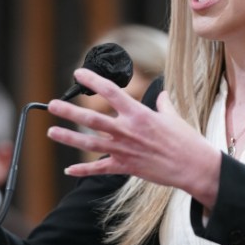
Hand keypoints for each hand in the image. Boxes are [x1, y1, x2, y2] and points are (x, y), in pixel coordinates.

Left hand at [46, 68, 221, 207]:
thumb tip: (161, 95)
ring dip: (68, 138)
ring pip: (90, 143)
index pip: (110, 92)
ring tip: (51, 132)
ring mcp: (124, 150)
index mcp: (138, 114)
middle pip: (92, 118)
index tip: (79, 74)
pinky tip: (69, 170)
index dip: (92, 80)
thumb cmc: (185, 140)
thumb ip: (162, 104)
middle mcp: (127, 130)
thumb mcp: (173, 116)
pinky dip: (83, 170)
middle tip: (52, 105)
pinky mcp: (126, 167)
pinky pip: (100, 168)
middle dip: (69, 111)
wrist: (192, 165)